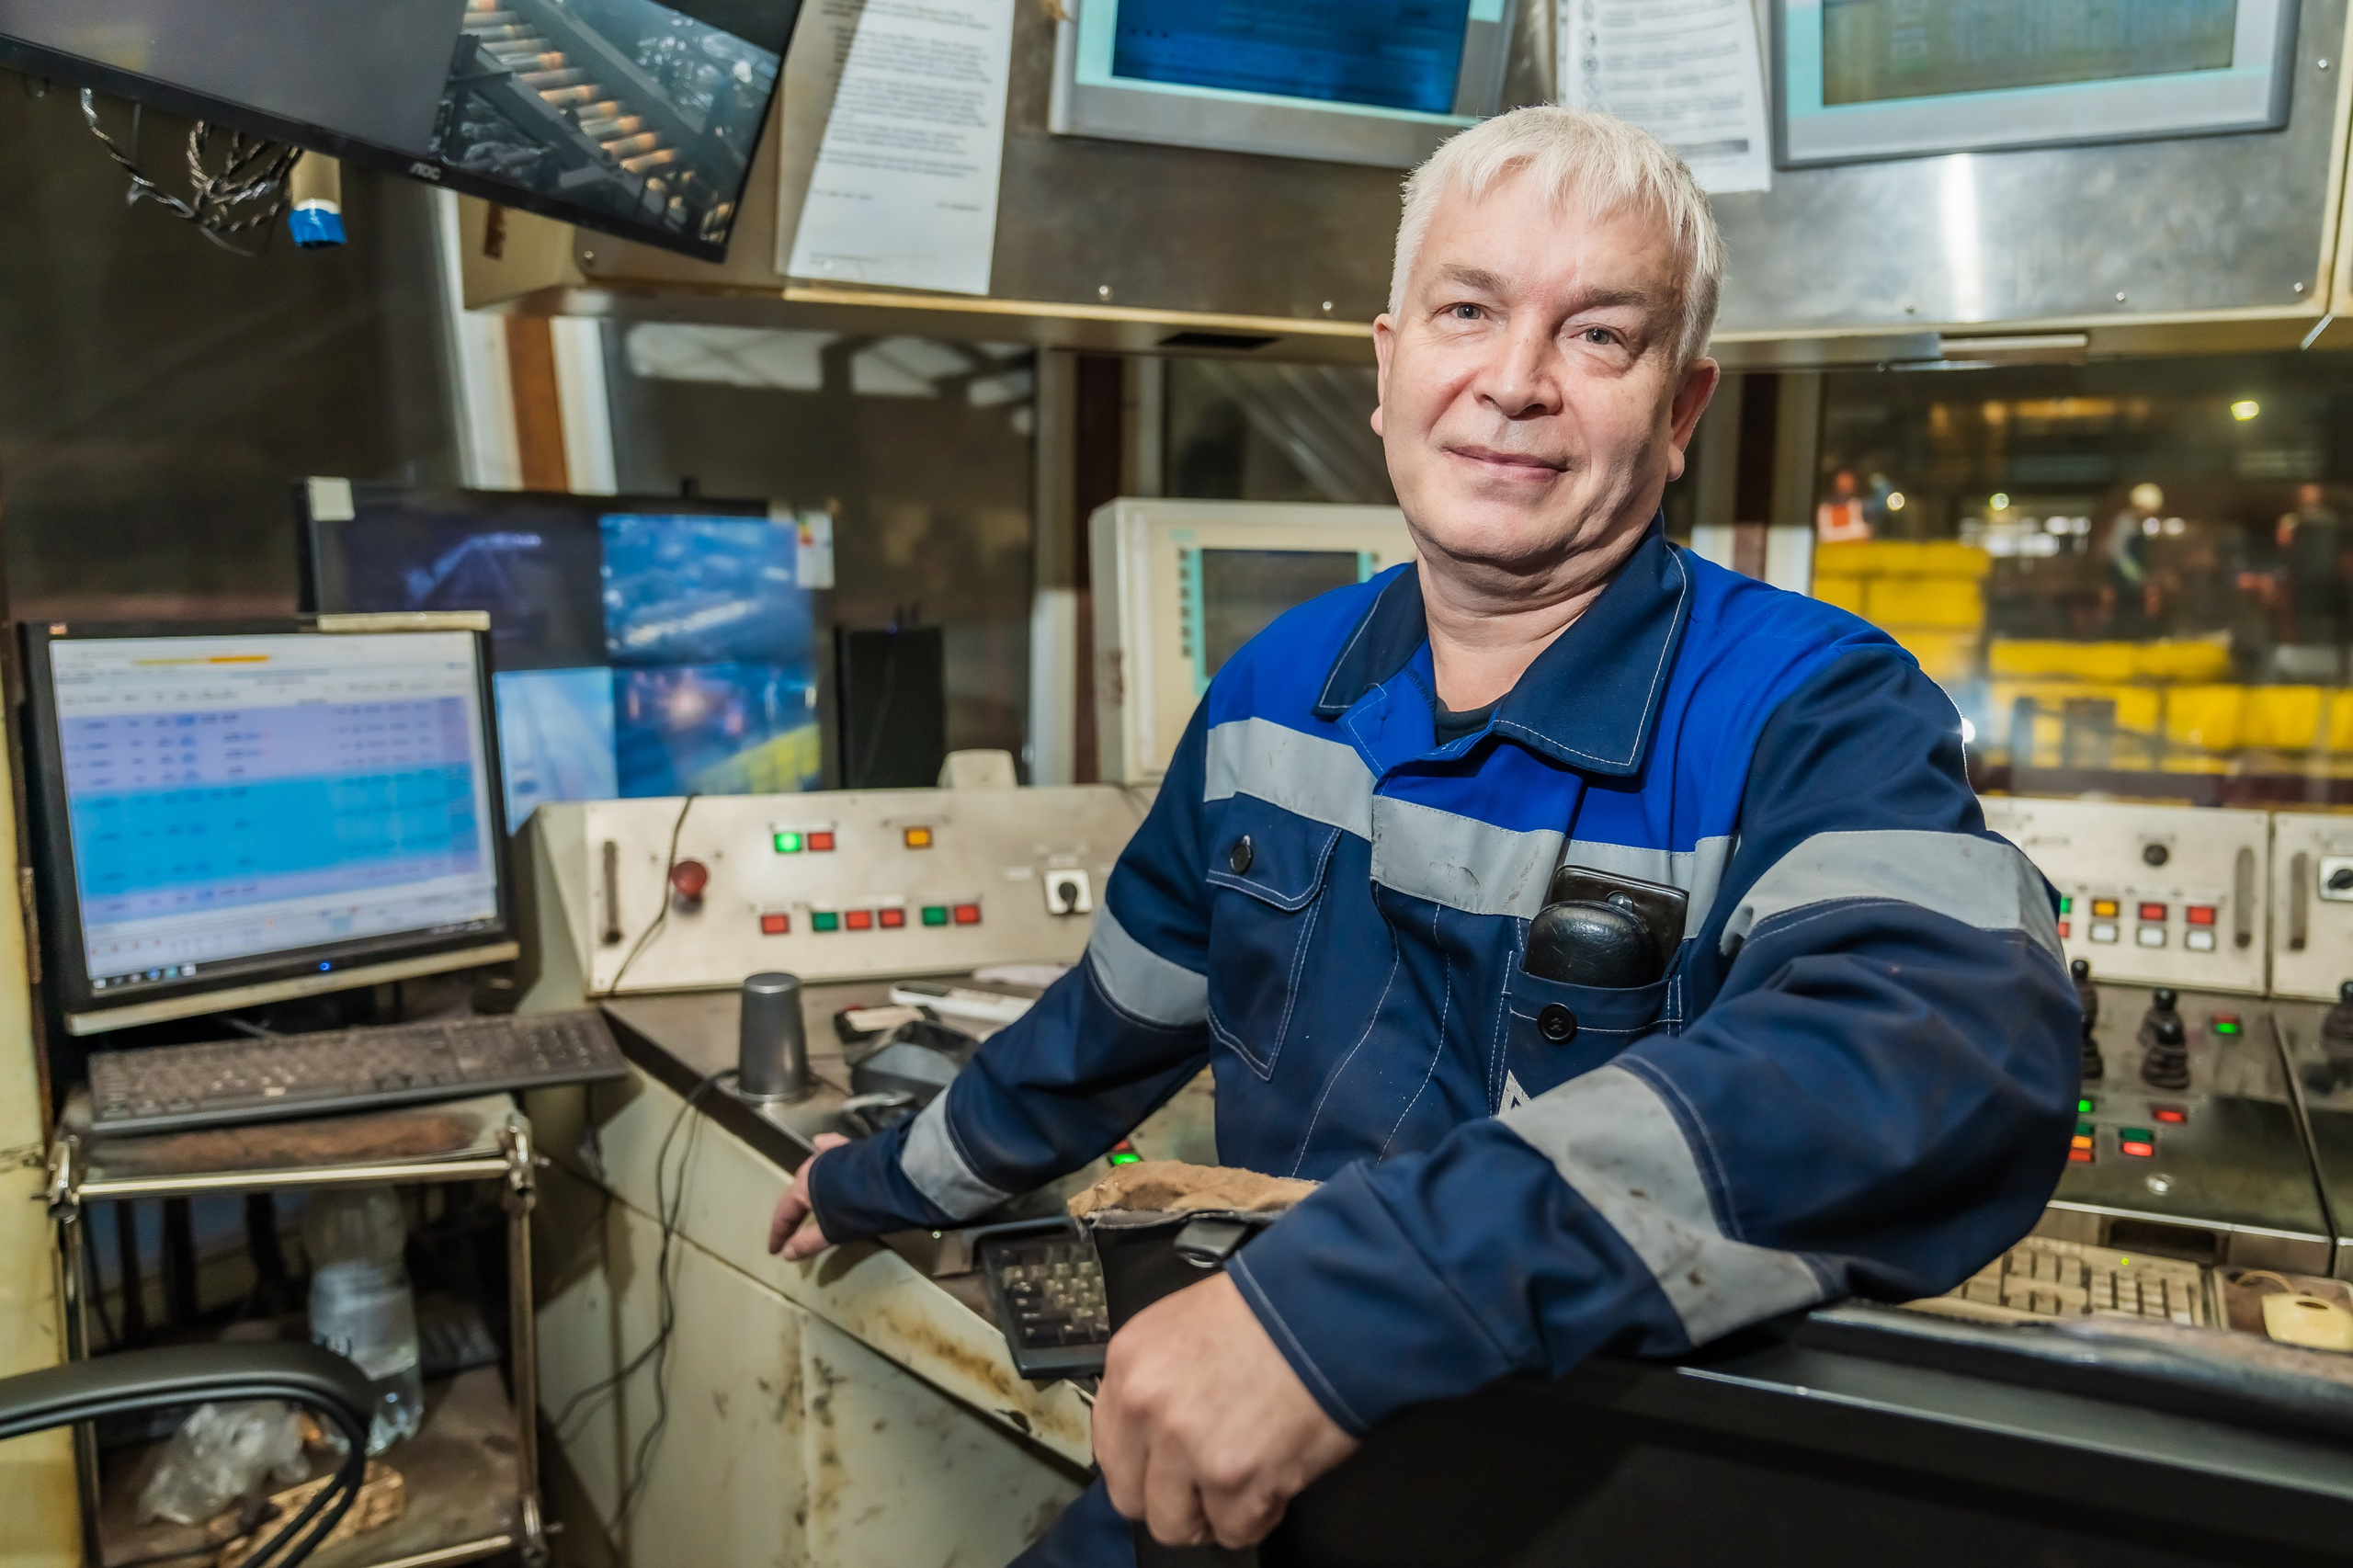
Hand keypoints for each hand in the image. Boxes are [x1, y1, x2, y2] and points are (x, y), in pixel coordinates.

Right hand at [766, 1133, 849, 1258]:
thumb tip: (786, 1253)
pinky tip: (820, 1143)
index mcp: (803, 1187)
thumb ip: (808, 1242)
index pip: (784, 1214)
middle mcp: (812, 1166)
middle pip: (797, 1193)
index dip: (778, 1234)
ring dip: (807, 1187)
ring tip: (804, 1199)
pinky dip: (824, 1148)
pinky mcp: (851, 1147)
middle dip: (792, 1212)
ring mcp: (832, 1153)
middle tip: (790, 1229)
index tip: (773, 1250)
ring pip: (813, 1171)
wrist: (893, 1177)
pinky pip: (832, 1147)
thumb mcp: (832, 1230)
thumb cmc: (858, 1209)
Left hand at [1094, 1273, 1358, 1548]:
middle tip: (1205, 1487)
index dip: (1143, 1465)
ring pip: (1175, 1525)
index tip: (1165, 1469)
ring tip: (1243, 1487)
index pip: (1108, 1449)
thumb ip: (1156, 1380)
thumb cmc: (1272, 1311)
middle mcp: (1145, 1407)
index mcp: (1129, 1363)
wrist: (1330, 1311)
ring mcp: (1187, 1448)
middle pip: (1132, 1497)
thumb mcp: (1185, 1325)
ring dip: (1211, 1514)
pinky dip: (1257, 1517)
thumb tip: (1153, 1433)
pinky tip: (1273, 1484)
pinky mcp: (1236, 1481)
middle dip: (1171, 1499)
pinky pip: (1233, 1532)